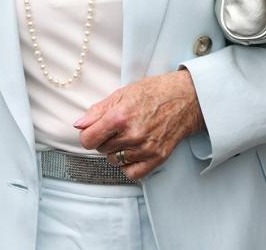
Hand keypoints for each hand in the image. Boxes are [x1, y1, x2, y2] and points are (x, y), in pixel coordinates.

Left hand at [74, 69, 204, 179]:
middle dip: (104, 139)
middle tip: (116, 128)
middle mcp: (132, 135)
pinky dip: (128, 165)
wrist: (185, 98)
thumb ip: (97, 111)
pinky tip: (132, 152)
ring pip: (114, 161)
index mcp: (120, 117)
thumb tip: (79, 124)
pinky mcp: (157, 158)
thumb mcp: (122, 94)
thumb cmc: (154, 92)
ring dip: (116, 151)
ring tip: (127, 136)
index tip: (92, 132)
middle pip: (101, 149)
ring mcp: (145, 148)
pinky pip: (132, 173)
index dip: (87, 135)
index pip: (88, 139)